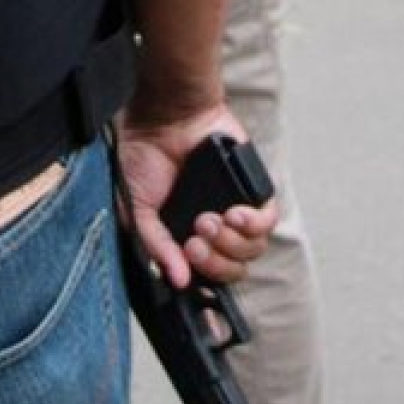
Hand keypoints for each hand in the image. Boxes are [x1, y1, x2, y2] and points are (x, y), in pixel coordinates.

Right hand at [117, 105, 277, 289]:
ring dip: (229, 243)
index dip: (206, 284)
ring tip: (208, 219)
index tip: (193, 277)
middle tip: (194, 241)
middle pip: (233, 270)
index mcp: (187, 237)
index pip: (208, 276)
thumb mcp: (137, 209)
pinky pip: (266, 222)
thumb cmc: (145, 158)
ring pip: (252, 251)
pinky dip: (251, 225)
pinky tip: (232, 213)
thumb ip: (155, 245)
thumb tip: (177, 279)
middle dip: (215, 262)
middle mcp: (214, 229)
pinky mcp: (253, 189)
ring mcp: (235, 210)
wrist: (164, 119)